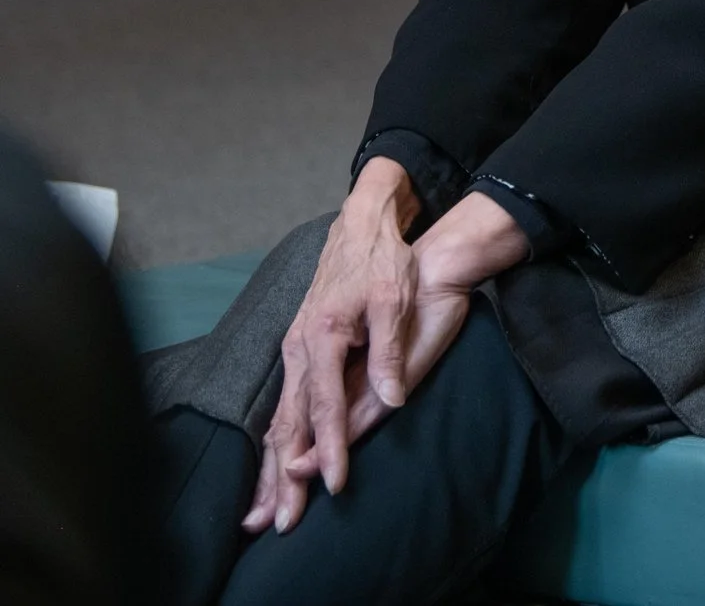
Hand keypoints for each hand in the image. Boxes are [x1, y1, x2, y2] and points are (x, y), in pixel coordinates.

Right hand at [243, 177, 528, 534]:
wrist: (359, 228)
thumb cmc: (381, 262)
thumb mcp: (394, 299)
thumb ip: (390, 351)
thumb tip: (393, 398)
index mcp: (320, 337)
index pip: (326, 407)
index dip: (332, 450)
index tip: (337, 485)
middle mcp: (297, 349)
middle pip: (290, 424)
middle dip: (285, 477)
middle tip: (284, 521)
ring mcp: (292, 351)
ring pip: (279, 419)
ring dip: (272, 467)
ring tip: (263, 512)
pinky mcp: (297, 352)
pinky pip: (283, 406)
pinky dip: (276, 441)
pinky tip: (272, 467)